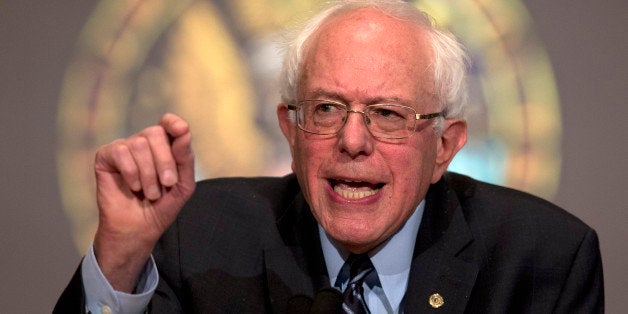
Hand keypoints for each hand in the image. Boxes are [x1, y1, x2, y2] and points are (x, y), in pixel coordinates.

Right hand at [92, 113, 195, 291]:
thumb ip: (185, 158)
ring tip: (150, 193)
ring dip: (149, 174)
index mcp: (164, 147)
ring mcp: (124, 148)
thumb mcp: (183, 185)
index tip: (181, 130)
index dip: (173, 123)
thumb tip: (184, 131)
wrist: (138, 229)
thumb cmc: (162, 206)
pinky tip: (133, 187)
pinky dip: (131, 172)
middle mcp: (144, 143)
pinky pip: (120, 152)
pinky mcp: (106, 156)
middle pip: (155, 133)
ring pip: (139, 144)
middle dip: (165, 161)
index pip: (168, 123)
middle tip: (167, 184)